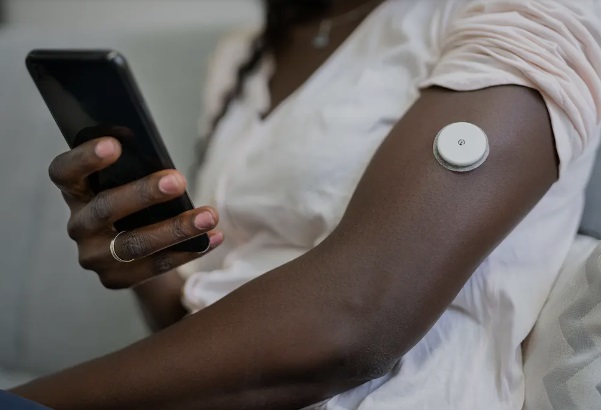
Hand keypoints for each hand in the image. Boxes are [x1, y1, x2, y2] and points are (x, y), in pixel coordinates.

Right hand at [49, 137, 222, 288]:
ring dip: (176, 229)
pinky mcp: (116, 279)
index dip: (84, 158)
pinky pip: (156, 265)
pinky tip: (213, 237)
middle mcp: (78, 225)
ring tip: (209, 215)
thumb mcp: (127, 181)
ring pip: (134, 244)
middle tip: (178, 181)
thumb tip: (166, 165)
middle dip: (143, 194)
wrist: (133, 250)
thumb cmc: (133, 201)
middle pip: (105, 208)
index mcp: (75, 191)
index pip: (64, 172)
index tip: (114, 144)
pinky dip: (189, 250)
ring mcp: (94, 256)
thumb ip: (135, 170)